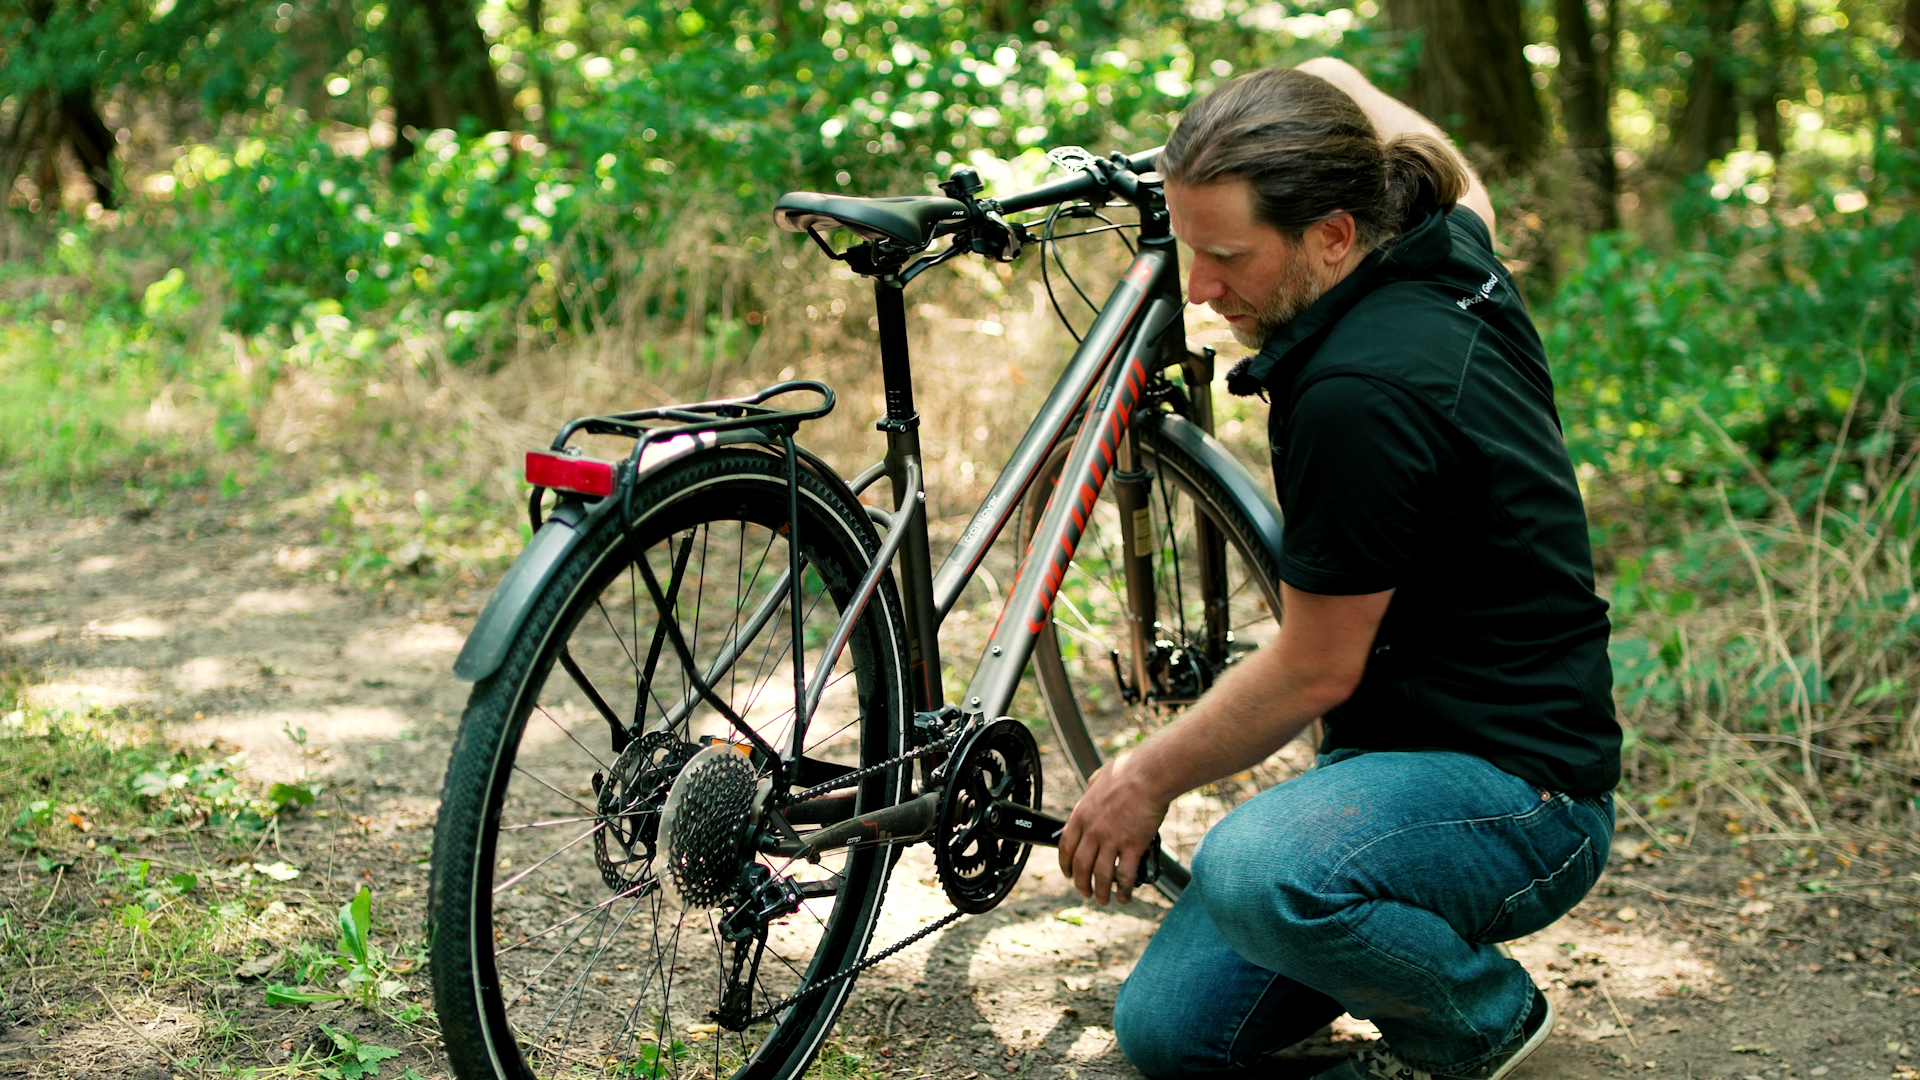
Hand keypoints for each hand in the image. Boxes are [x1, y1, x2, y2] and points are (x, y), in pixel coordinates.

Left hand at [1057, 753, 1167, 905]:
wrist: (1150, 774)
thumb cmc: (1129, 770)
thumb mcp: (1099, 776)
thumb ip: (1091, 788)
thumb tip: (1091, 788)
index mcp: (1082, 814)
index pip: (1066, 847)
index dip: (1065, 864)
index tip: (1068, 873)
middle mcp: (1093, 830)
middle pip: (1081, 866)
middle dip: (1081, 884)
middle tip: (1084, 892)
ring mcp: (1112, 840)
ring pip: (1101, 875)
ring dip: (1100, 892)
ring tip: (1103, 900)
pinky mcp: (1133, 846)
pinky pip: (1125, 875)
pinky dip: (1124, 890)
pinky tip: (1125, 896)